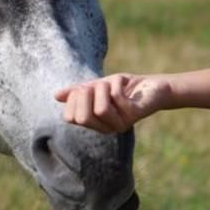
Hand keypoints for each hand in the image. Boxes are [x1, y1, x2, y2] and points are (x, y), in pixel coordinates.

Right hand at [54, 73, 172, 133]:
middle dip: (84, 95)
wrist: (152, 86)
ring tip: (108, 83)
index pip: (71, 118)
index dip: (72, 99)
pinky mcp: (134, 115)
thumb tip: (56, 96)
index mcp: (95, 123)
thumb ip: (78, 92)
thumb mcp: (96, 87)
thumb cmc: (123, 87)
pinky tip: (123, 82)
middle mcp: (106, 127)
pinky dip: (116, 83)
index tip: (83, 87)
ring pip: (100, 109)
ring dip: (101, 88)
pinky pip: (116, 98)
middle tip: (94, 85)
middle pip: (82, 118)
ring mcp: (120, 123)